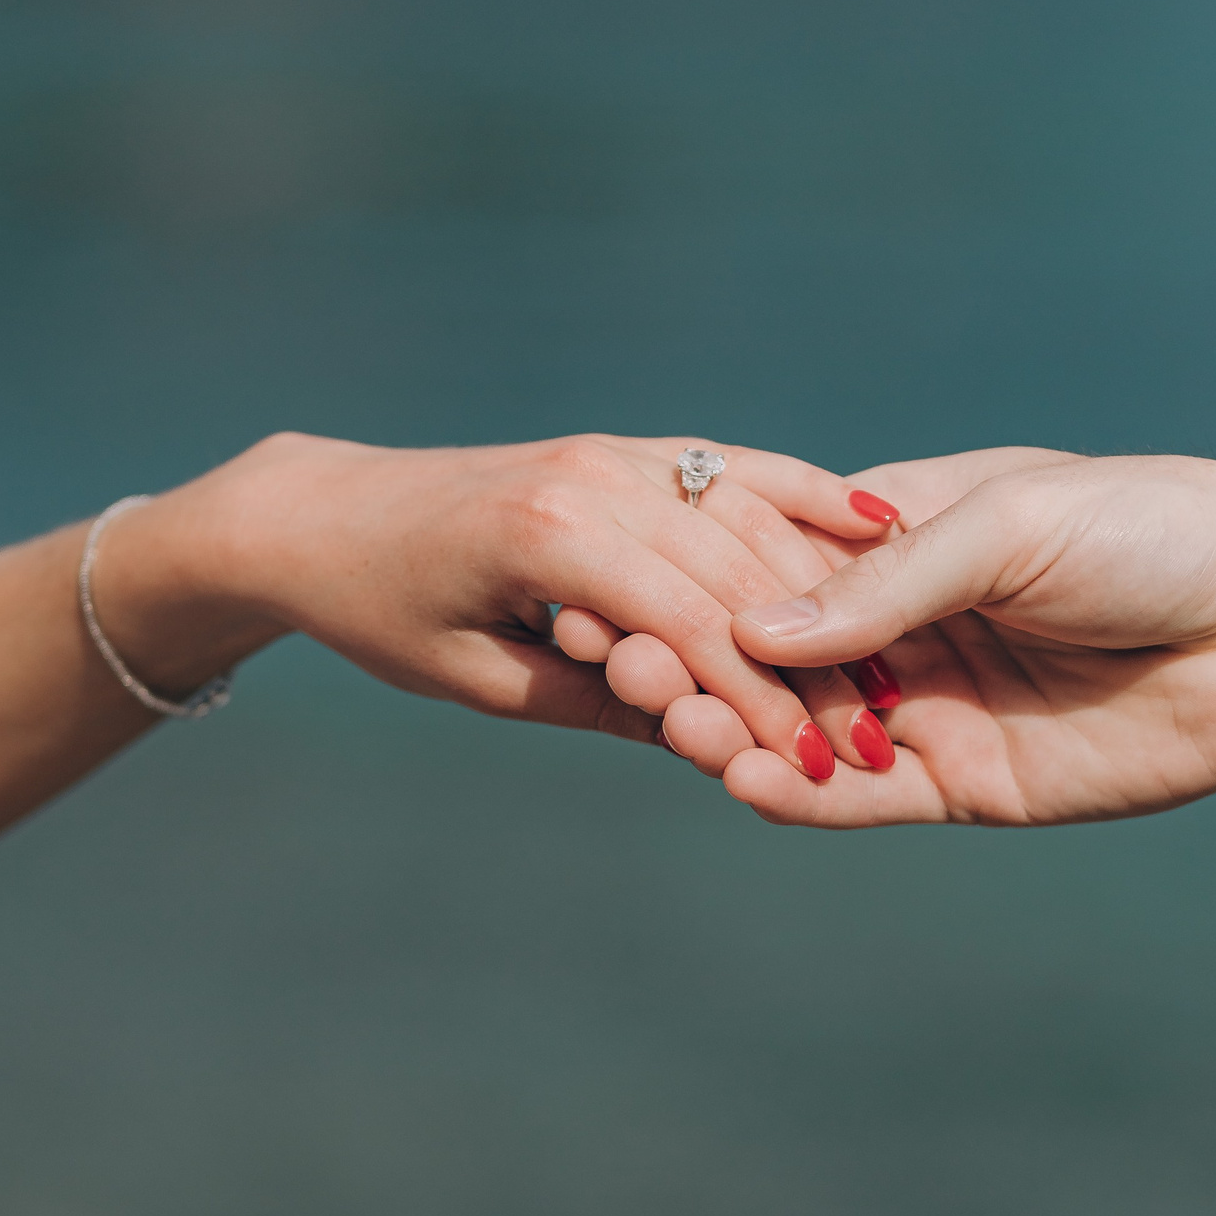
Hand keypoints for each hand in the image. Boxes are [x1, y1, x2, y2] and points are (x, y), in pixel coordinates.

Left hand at [107, 432, 898, 774]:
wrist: (327, 515)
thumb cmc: (387, 614)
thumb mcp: (480, 679)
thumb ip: (594, 700)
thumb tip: (708, 738)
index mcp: (548, 535)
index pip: (693, 626)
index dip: (765, 704)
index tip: (822, 770)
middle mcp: (593, 475)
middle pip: (739, 574)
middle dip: (814, 664)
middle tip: (876, 737)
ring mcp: (614, 450)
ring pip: (751, 517)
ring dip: (826, 593)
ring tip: (888, 668)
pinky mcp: (626, 446)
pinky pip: (732, 467)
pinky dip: (801, 495)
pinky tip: (873, 521)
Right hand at [678, 448, 1215, 824]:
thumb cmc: (1160, 529)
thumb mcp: (1011, 524)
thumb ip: (883, 583)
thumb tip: (751, 629)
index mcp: (900, 539)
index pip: (771, 569)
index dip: (698, 588)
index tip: (623, 598)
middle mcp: (901, 627)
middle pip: (768, 658)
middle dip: (696, 666)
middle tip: (628, 674)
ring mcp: (930, 708)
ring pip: (801, 731)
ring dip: (731, 732)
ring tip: (678, 728)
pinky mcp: (970, 783)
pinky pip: (863, 797)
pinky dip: (801, 794)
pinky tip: (748, 781)